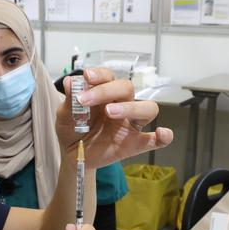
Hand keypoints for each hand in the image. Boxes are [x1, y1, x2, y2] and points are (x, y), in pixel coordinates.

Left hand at [57, 68, 173, 167]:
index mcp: (104, 94)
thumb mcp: (65, 115)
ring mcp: (130, 124)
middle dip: (106, 90)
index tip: (86, 77)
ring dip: (131, 107)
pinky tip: (162, 134)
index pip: (109, 77)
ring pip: (147, 108)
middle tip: (86, 101)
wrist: (72, 155)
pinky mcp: (135, 143)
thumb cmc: (72, 129)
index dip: (100, 75)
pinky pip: (155, 140)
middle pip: (127, 88)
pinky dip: (163, 137)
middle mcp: (121, 104)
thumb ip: (70, 100)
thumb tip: (69, 82)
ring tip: (110, 112)